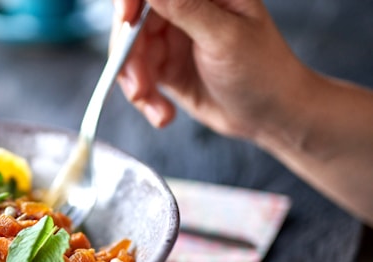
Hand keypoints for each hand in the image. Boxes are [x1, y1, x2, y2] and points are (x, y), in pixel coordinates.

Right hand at [112, 0, 310, 140]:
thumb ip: (186, 8)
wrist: (270, 114)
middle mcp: (185, 7)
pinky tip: (163, 114)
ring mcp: (173, 36)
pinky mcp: (165, 65)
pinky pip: (137, 75)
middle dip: (130, 57)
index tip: (126, 21)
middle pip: (133, 20)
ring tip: (156, 109)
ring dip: (136, 83)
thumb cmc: (263, 71)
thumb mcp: (224, 37)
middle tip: (139, 87)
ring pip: (130, 51)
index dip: (131, 1)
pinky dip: (144, 98)